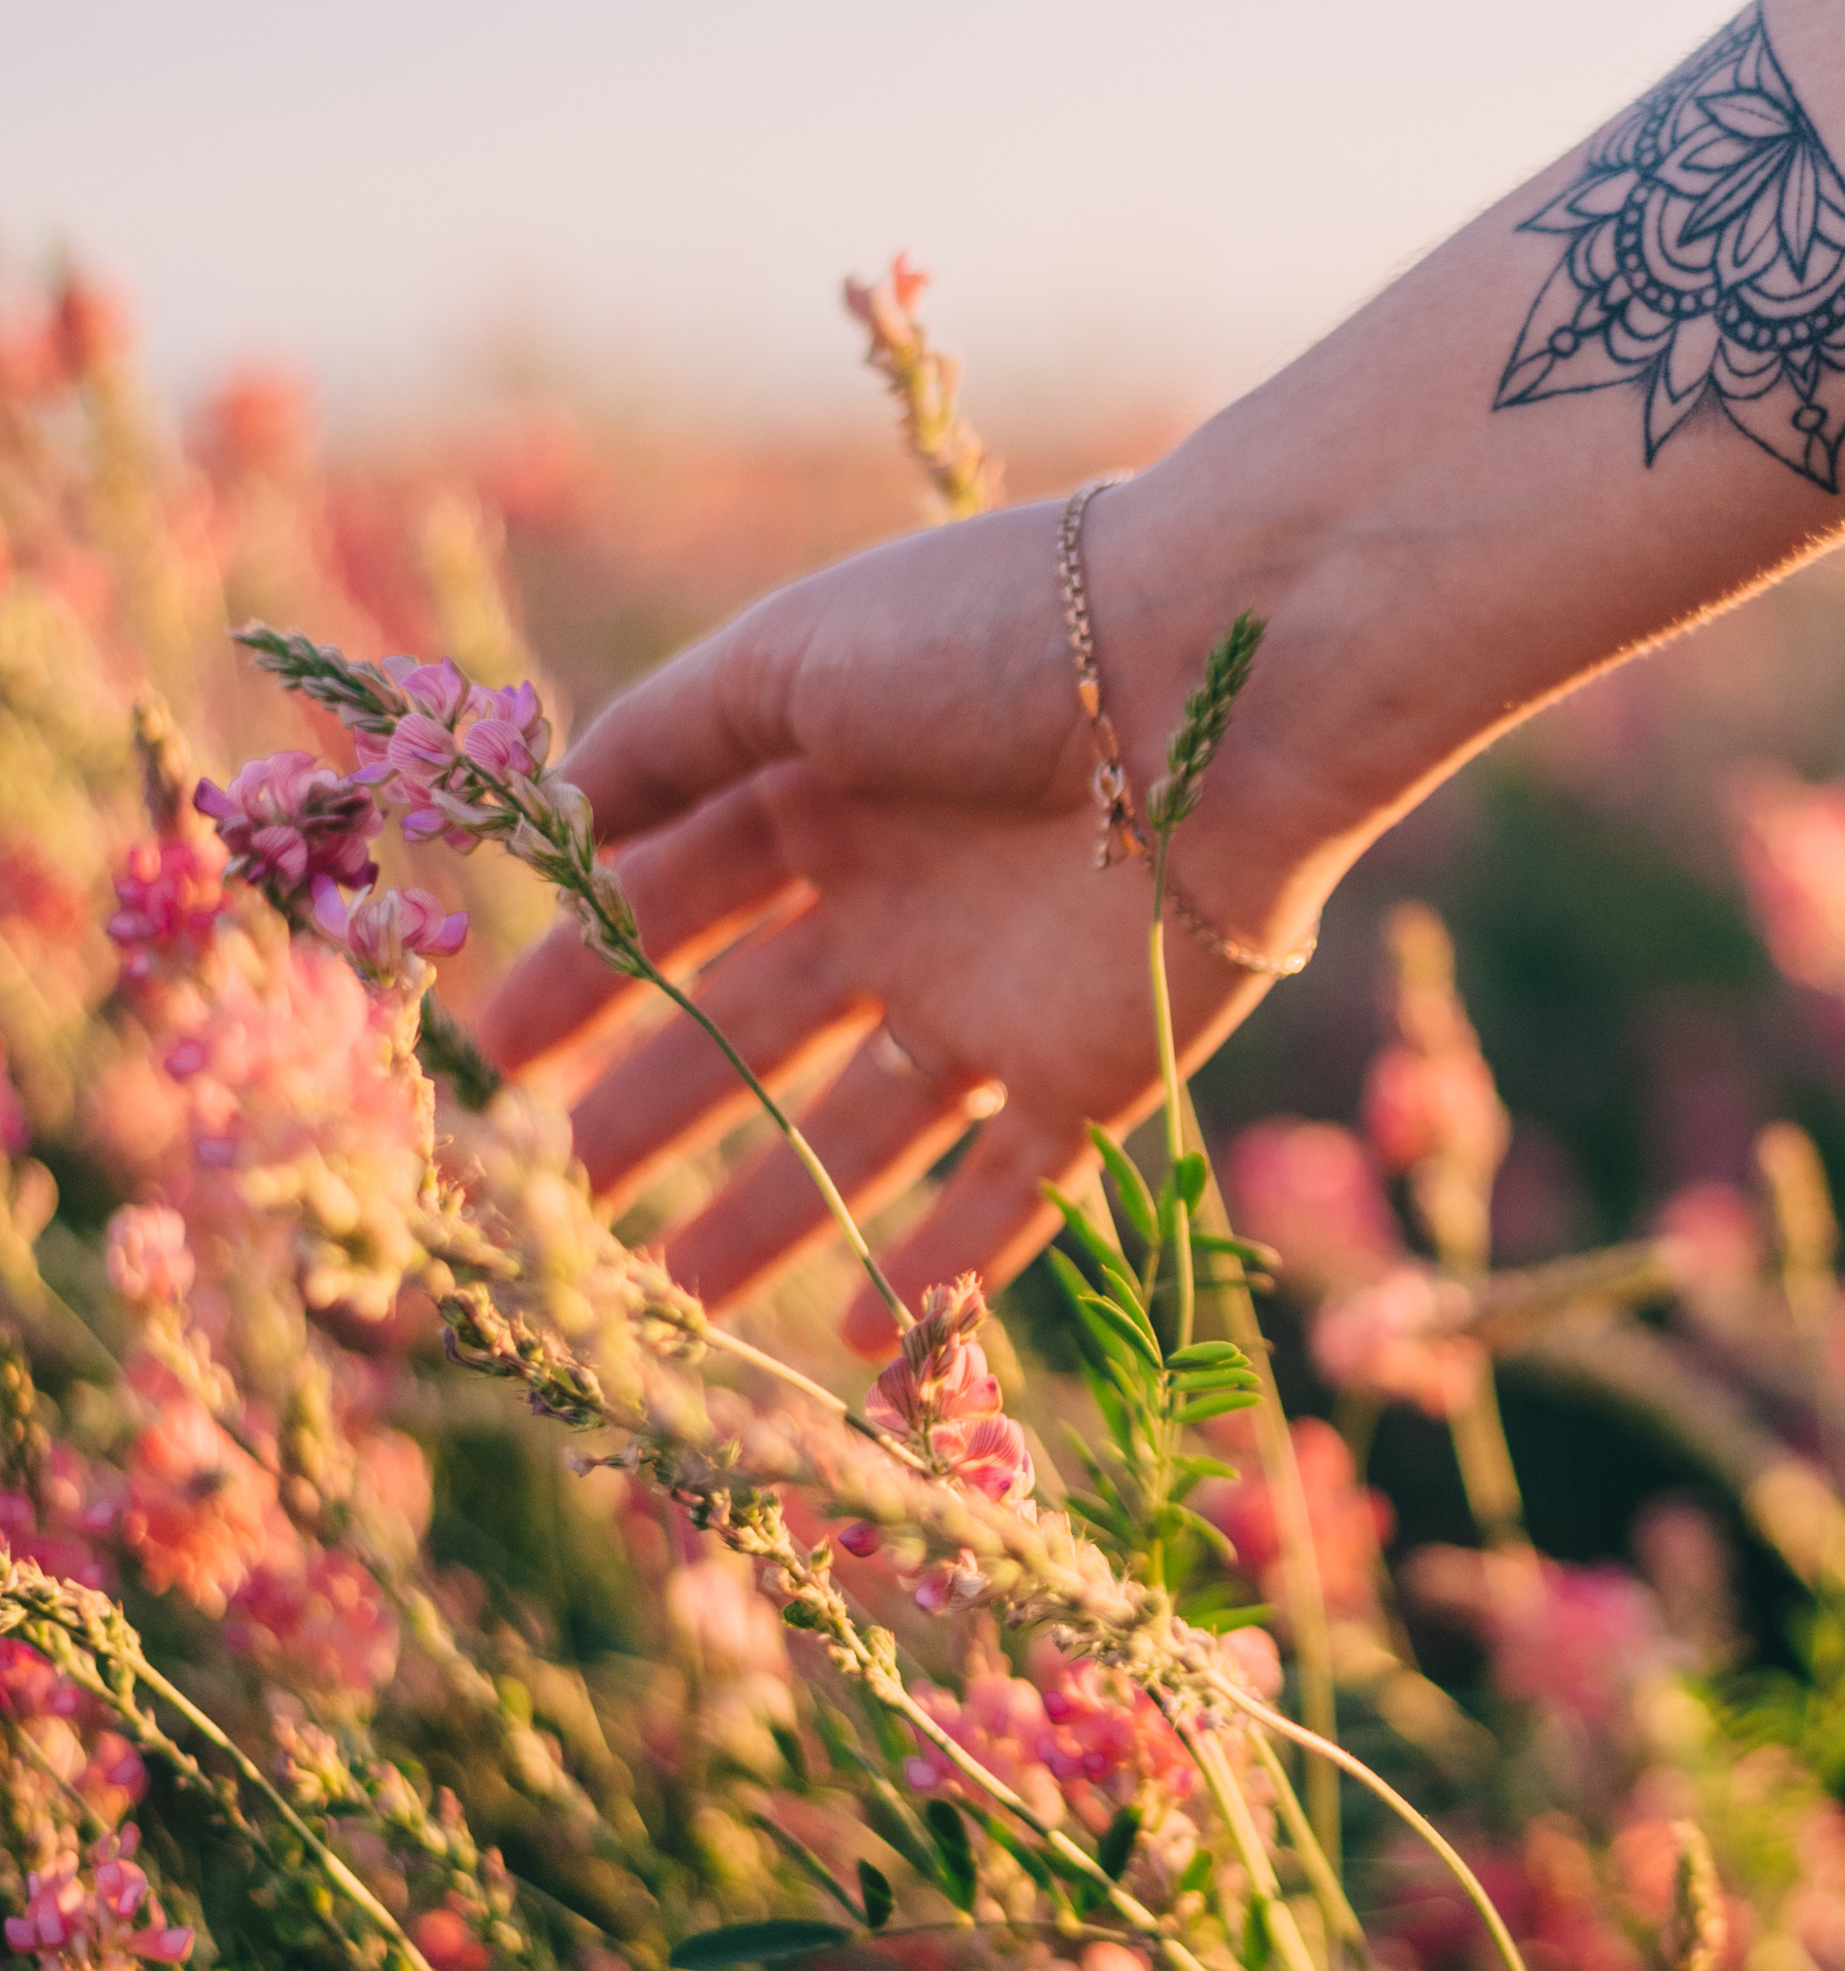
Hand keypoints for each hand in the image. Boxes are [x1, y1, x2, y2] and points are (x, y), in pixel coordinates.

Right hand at [477, 489, 1332, 1335]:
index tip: (491, 1058)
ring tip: (669, 1295)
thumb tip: (550, 816)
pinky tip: (852, 1334)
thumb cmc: (1000, 636)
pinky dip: (937, 1265)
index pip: (674, 901)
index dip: (582, 977)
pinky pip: (1008, 1190)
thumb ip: (663, 737)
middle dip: (649, 1111)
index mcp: (829, 787)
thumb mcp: (793, 656)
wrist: (1226, 678)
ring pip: (860, 1132)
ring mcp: (997, 992)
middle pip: (750, 1029)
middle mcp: (904, 898)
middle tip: (553, 1200)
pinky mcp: (1096, 1069)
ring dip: (767, 1214)